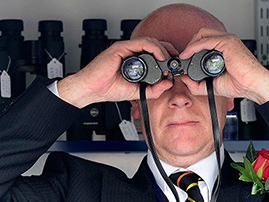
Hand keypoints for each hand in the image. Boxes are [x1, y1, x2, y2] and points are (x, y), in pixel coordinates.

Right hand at [57, 37, 173, 107]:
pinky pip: (142, 43)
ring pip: (150, 42)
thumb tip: (168, 83)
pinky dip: (154, 48)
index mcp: (134, 61)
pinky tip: (160, 57)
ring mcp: (126, 49)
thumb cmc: (107, 89)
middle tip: (176, 62)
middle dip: (169, 51)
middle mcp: (131, 53)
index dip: (167, 57)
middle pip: (155, 45)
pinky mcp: (121, 47)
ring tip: (168, 61)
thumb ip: (152, 89)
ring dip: (163, 49)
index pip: (154, 54)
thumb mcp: (136, 92)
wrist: (92, 89)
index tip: (175, 67)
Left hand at [178, 28, 268, 103]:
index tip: (184, 61)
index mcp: (224, 49)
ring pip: (203, 34)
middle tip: (184, 58)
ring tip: (184, 56)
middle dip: (190, 44)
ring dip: (190, 44)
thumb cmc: (240, 84)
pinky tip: (187, 54)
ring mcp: (227, 40)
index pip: (205, 41)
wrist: (252, 85)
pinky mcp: (227, 42)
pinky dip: (194, 47)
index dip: (192, 49)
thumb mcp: (212, 85)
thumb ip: (196, 83)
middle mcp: (226, 42)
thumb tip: (183, 78)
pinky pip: (206, 40)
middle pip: (202, 34)